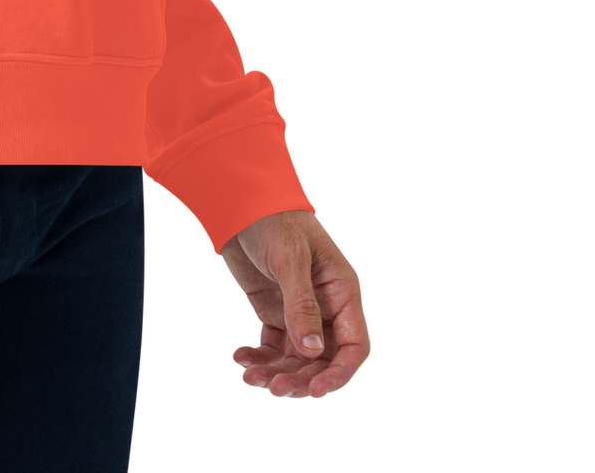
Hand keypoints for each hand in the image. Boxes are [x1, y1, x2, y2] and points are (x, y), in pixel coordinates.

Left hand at [221, 209, 371, 402]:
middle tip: (274, 390)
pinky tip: (239, 357)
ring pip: (296, 360)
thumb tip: (312, 351)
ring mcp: (299, 313)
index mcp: (343, 293)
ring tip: (249, 377)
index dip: (340, 375)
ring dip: (275, 373)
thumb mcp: (290, 258)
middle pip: (323, 361)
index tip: (316, 394)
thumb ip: (301, 304)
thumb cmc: (276, 220)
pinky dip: (258, 357)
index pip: (355, 347)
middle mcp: (326, 309)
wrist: (242, 201)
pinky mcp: (274, 313)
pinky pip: (272, 347)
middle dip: (301, 380)